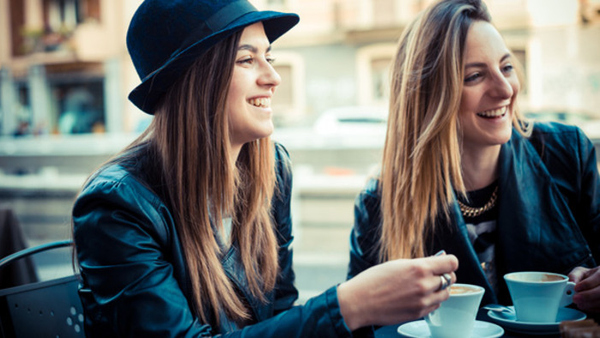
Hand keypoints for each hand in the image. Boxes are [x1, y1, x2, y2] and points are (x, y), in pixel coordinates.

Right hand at [337, 254, 458, 330]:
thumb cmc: (374, 280)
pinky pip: (435, 306)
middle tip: (434, 275)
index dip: (449, 262)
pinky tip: (418, 297)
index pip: (452, 263)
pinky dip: (431, 301)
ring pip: (445, 294)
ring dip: (439, 289)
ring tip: (425, 286)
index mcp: (419, 267)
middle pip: (450, 279)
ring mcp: (423, 301)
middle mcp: (424, 284)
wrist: (359, 302)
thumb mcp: (397, 264)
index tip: (445, 263)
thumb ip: (419, 263)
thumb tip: (438, 261)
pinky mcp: (419, 313)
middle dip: (444, 275)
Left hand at [569, 266, 599, 311]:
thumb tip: (571, 282)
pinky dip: (593, 308)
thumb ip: (574, 276)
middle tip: (575, 299)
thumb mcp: (581, 272)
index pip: (598, 276)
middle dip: (587, 296)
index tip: (576, 288)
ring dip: (589, 304)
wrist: (597, 283)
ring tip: (579, 303)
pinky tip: (586, 306)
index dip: (587, 283)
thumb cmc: (589, 277)